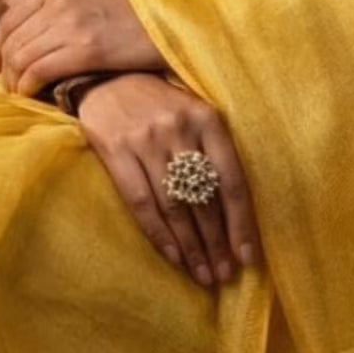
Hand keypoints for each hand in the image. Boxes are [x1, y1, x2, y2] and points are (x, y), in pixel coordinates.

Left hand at [0, 0, 169, 97]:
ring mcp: (72, 23)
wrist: (172, 19)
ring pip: (22, 56)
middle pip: (13, 39)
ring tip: (22, 94)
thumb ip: (56, 4)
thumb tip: (22, 19)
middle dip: (6, 68)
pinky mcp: (86, 48)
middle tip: (10, 87)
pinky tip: (31, 95)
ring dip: (16, 81)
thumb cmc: (135, 13)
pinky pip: (40, 70)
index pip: (11, 16)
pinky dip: (29, 86)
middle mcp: (60, 0)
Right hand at [71, 71, 262, 286]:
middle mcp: (180, 129)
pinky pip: (141, 203)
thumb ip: (214, 151)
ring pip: (175, 206)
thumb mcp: (194, 113)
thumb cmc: (159, 103)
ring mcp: (147, 140)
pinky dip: (159, 234)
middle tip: (224, 275)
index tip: (247, 258)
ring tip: (202, 274)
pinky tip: (172, 256)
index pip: (232, 182)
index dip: (241, 224)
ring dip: (191, 247)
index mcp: (208, 119)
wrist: (106, 77)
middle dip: (216, 244)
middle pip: (204, 200)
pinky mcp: (117, 150)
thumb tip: (234, 212)